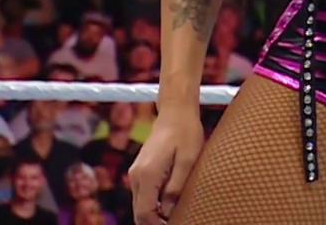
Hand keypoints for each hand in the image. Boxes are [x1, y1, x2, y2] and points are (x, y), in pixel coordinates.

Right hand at [127, 107, 204, 224]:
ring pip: (140, 204)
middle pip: (139, 211)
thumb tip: (168, 212)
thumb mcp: (188, 161)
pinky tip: (169, 201)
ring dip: (154, 212)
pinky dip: (152, 202)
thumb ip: (176, 187)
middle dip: (154, 221)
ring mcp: (136, 173)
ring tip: (175, 212)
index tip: (173, 224)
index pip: (144, 212)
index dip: (156, 224)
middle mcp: (136, 176)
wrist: (175, 112)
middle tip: (176, 221)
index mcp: (147, 175)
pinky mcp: (140, 170)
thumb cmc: (186, 133)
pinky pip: (143, 194)